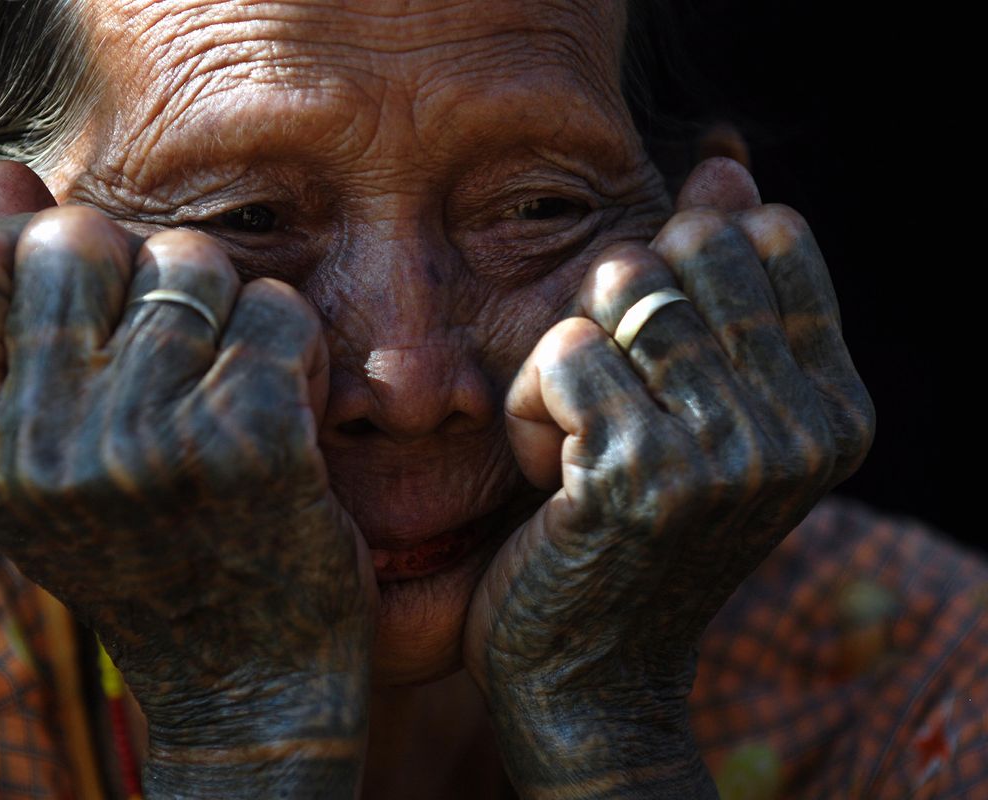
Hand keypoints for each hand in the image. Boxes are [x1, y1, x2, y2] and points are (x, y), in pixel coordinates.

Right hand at [0, 163, 377, 790]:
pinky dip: (294, 343)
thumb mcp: (46, 456)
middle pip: (78, 238)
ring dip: (227, 305)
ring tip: (229, 379)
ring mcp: (144, 447)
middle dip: (139, 267)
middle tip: (174, 337)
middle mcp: (40, 454)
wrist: (247, 678)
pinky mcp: (249, 442)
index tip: (92, 299)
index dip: (31, 253)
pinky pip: (275, 308)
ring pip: (191, 261)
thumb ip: (2, 321)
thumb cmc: (147, 549)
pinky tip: (288, 406)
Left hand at [463, 159, 873, 794]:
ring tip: (579, 446)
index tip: (660, 370)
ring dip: (567, 366)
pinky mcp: (643, 474)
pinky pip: (560, 352)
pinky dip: (528, 406)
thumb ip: (721, 287)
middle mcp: (804, 429)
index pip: (770, 237)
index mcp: (837, 406)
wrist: (589, 672)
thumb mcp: (695, 407)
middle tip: (613, 412)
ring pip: (616, 290)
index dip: (683, 275)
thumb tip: (727, 166)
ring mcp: (731, 454)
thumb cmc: (631, 529)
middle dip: (615, 315)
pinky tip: (550, 478)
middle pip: (683, 251)